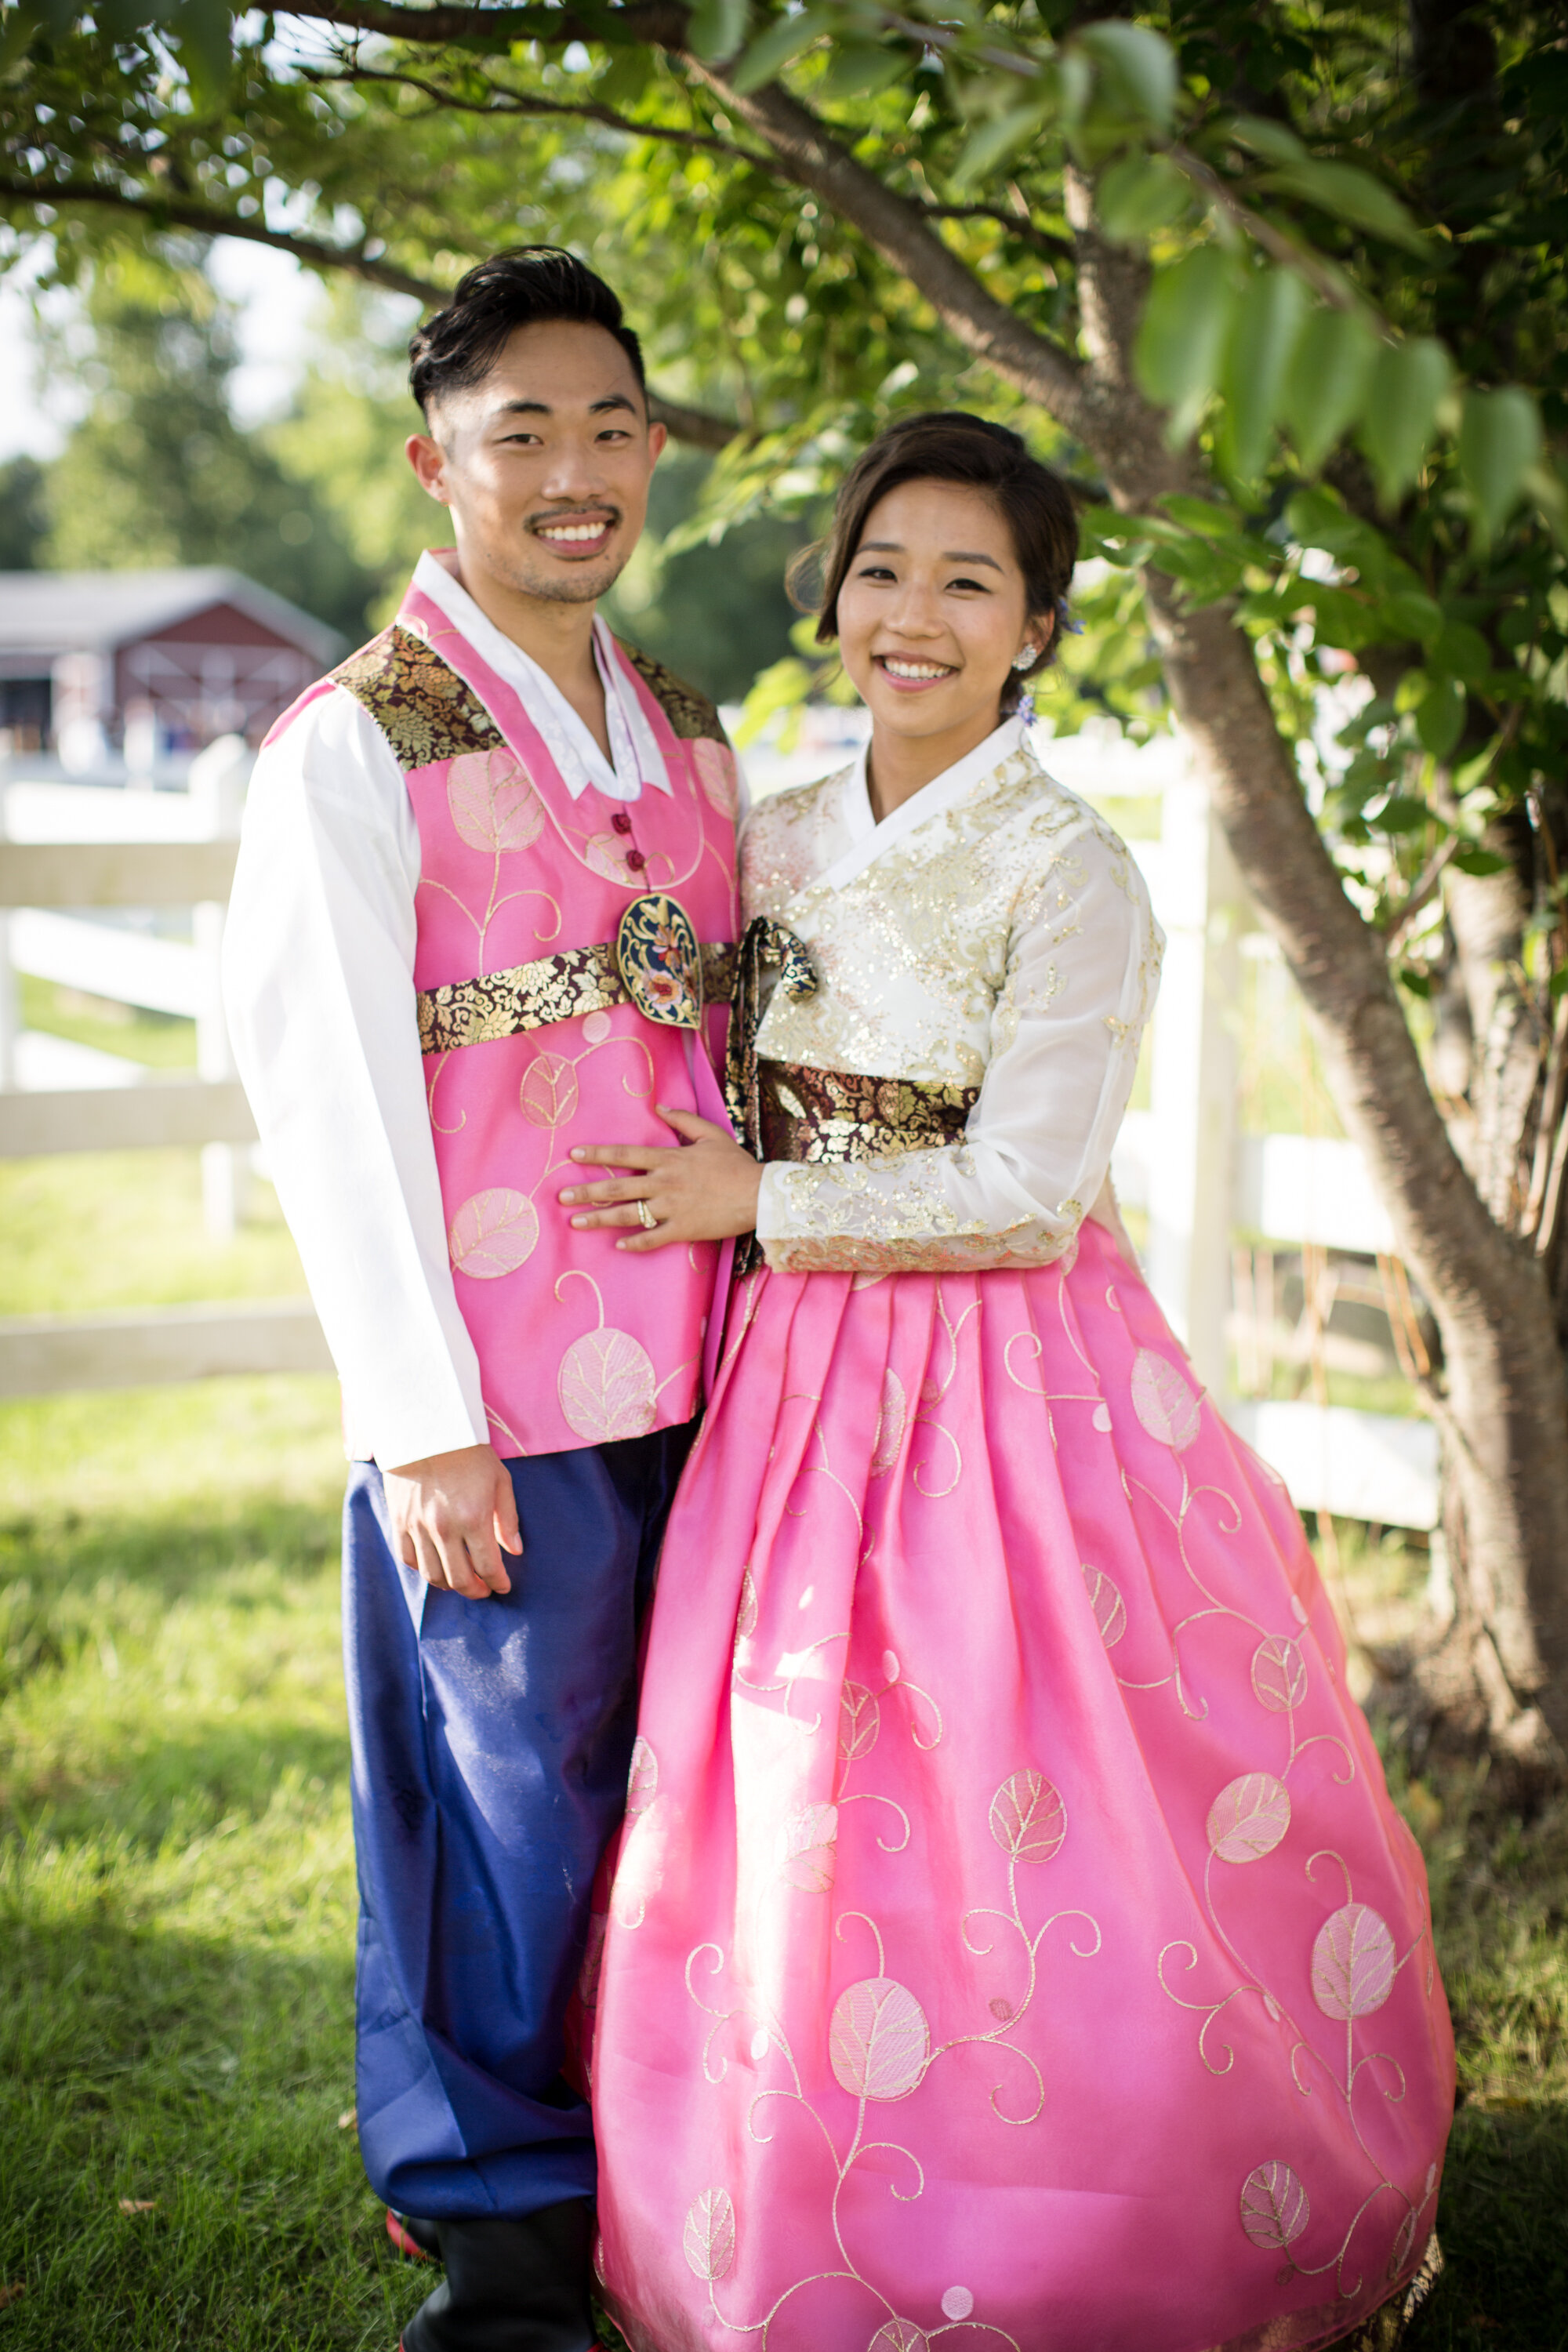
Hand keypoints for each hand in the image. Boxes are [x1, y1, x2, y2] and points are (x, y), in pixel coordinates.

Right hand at [381, 1442, 520, 1598]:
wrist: (426, 1430)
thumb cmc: (469, 1453)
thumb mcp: (500, 1480)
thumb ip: (508, 1519)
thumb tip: (515, 1551)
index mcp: (474, 1518)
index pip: (488, 1567)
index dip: (498, 1582)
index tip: (503, 1586)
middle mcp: (444, 1528)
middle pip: (459, 1579)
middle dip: (476, 1590)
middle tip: (484, 1589)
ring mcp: (418, 1527)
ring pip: (433, 1575)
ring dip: (450, 1585)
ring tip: (462, 1581)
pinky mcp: (399, 1522)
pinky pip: (408, 1559)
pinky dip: (423, 1569)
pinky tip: (436, 1566)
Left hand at [559, 1106, 761, 1250]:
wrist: (759, 1194)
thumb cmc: (736, 1164)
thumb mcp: (711, 1134)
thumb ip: (683, 1121)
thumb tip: (659, 1108)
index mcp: (669, 1159)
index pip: (625, 1154)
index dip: (597, 1154)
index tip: (573, 1155)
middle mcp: (664, 1183)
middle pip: (617, 1187)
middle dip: (586, 1192)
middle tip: (561, 1197)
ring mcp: (672, 1208)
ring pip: (628, 1214)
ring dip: (599, 1219)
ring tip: (575, 1223)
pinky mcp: (683, 1229)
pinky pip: (653, 1238)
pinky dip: (635, 1242)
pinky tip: (618, 1246)